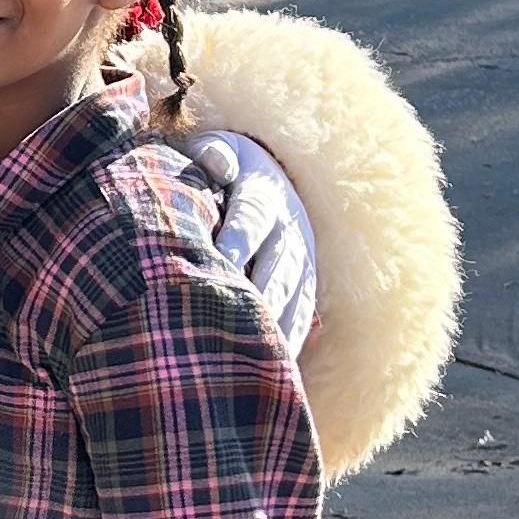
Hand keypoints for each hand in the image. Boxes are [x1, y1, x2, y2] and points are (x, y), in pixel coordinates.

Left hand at [188, 133, 318, 355]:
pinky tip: (277, 371)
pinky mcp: (305, 282)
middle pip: (276, 268)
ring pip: (292, 298)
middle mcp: (288, 229)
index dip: (238, 243)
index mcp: (262, 195)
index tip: (222, 267)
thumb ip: (212, 153)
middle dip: (258, 299)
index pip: (251, 220)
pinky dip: (291, 340)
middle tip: (235, 330)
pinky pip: (302, 314)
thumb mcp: (217, 146)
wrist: (269, 169)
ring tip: (258, 363)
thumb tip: (217, 162)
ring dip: (277, 329)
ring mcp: (301, 259)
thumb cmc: (222, 165)